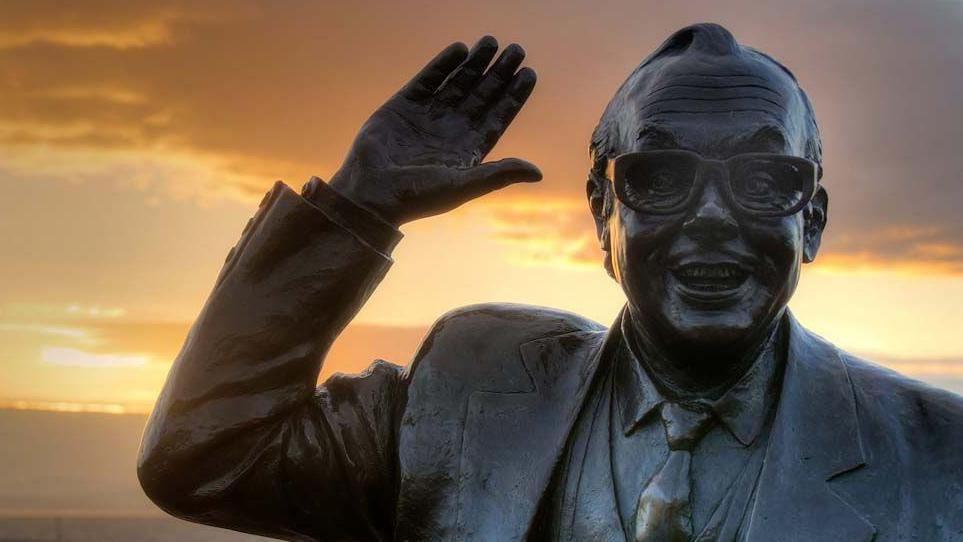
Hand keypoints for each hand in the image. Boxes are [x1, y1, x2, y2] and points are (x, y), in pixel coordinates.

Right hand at [329, 36, 541, 224]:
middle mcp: (450, 131)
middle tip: (517, 50)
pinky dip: (443, 64)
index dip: (514, 96)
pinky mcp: (402, 106)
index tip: (530, 73)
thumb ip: (499, 174)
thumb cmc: (417, 198)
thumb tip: (537, 173)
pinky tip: (460, 49)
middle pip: (482, 95)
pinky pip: (428, 80)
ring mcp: (427, 117)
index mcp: (467, 150)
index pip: (497, 117)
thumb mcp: (463, 186)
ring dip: (475, 64)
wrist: (371, 194)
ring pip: (457, 84)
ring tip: (491, 42)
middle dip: (499, 73)